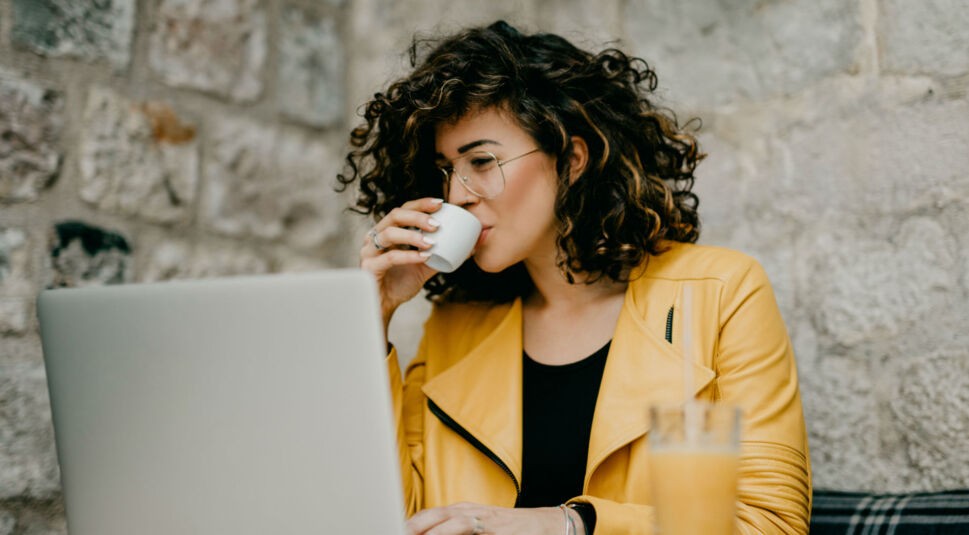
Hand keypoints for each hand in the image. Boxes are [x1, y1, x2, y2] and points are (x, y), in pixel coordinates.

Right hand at [359, 197, 443, 330]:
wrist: (384, 306)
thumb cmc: (400, 283)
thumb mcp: (424, 266)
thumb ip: (442, 255)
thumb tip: (469, 248)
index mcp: (389, 231)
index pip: (404, 210)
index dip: (421, 204)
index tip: (440, 204)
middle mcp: (376, 236)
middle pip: (395, 215)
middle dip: (418, 217)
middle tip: (437, 224)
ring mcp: (369, 251)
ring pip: (389, 233)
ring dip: (413, 235)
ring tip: (431, 242)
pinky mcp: (368, 267)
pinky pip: (389, 257)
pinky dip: (408, 256)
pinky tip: (423, 257)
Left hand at [406, 502, 578, 534]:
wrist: (546, 526)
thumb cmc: (508, 529)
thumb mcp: (478, 529)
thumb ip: (455, 532)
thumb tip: (427, 534)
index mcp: (461, 512)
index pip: (427, 516)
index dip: (409, 524)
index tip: (390, 527)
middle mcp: (469, 511)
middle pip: (433, 515)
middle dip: (412, 525)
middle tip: (396, 530)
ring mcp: (483, 519)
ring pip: (450, 521)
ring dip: (430, 529)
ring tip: (410, 532)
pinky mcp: (496, 528)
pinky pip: (471, 529)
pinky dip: (453, 533)